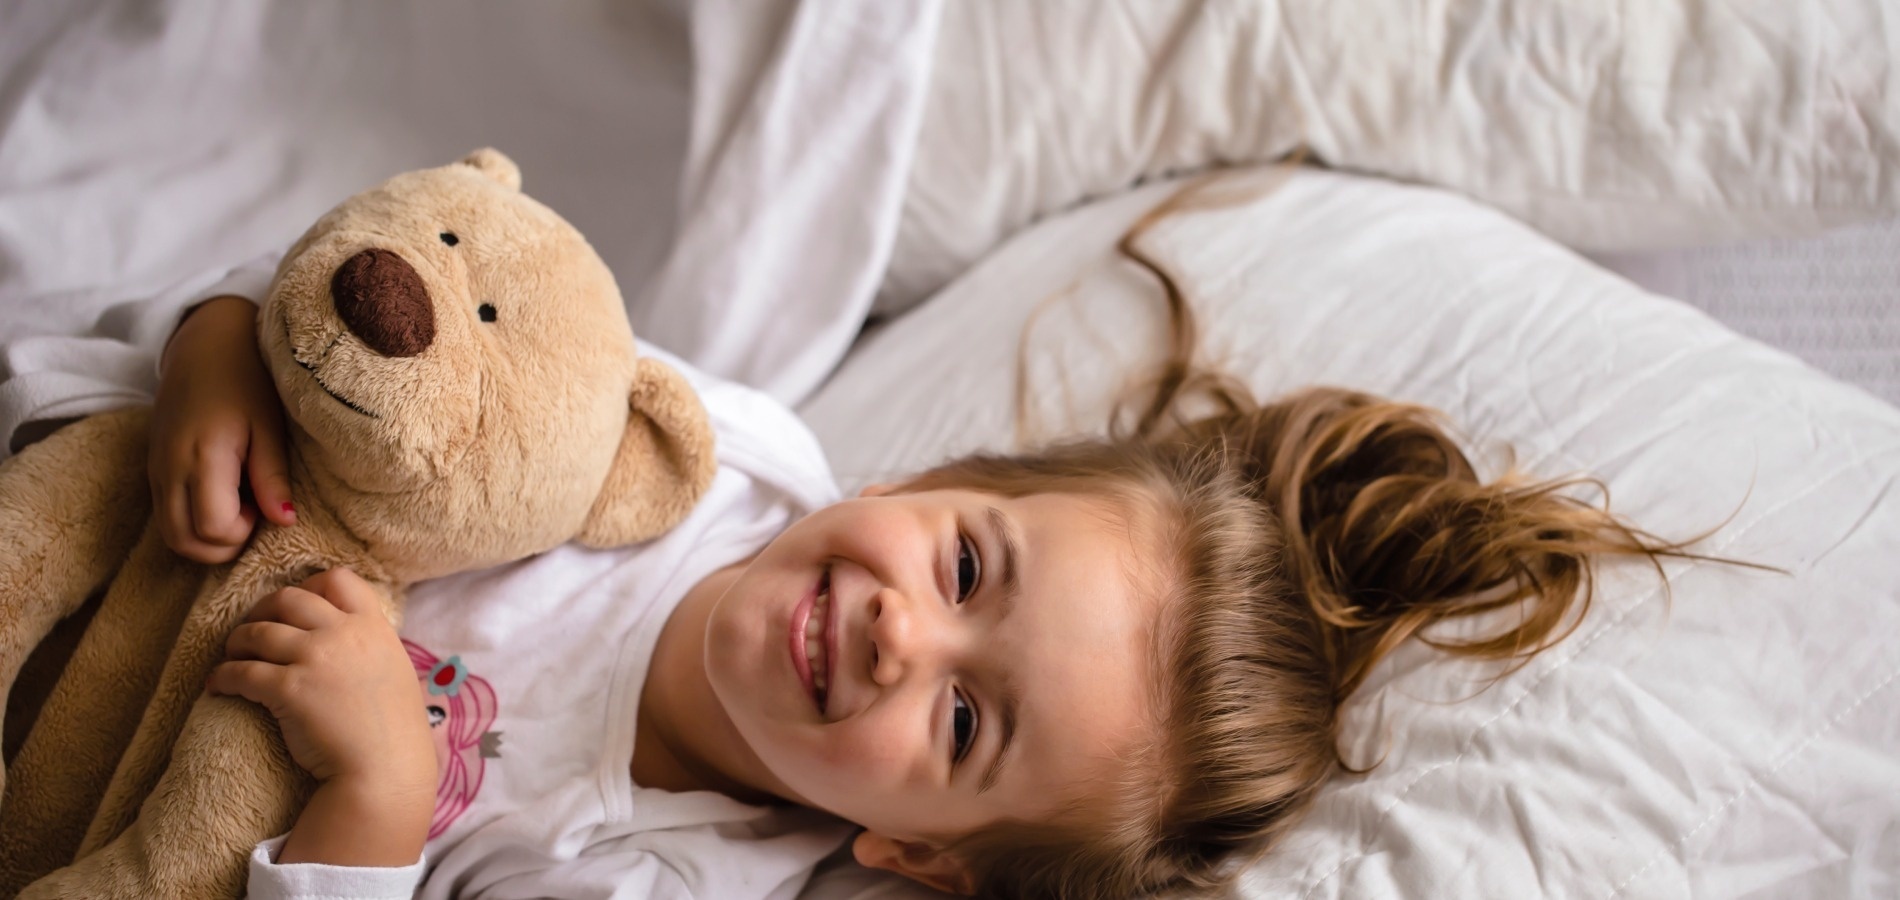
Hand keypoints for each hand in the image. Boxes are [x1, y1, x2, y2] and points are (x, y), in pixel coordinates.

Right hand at [150, 295, 295, 563]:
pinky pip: (166, 516)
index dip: (244, 531)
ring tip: (241, 506)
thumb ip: (272, 476)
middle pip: (185, 543)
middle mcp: (169, 469)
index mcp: (201, 456)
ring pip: (171, 535)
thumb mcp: (269, 425)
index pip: (212, 529)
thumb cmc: (247, 379)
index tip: (266, 506)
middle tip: (255, 514)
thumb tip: (285, 521)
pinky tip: (224, 497)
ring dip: (207, 538)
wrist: (205, 343)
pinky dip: (193, 523)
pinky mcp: (153, 469)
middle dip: (224, 546)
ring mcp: (156, 471)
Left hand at [207, 569, 436, 794]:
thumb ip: (371, 648)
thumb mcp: (394, 671)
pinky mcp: (288, 689)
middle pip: (288, 598)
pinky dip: (223, 676)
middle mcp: (343, 634)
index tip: (294, 606)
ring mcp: (315, 658)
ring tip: (231, 656)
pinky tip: (217, 685)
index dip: (309, 584)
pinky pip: (241, 672)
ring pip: (258, 631)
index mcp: (373, 627)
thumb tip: (349, 640)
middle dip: (262, 610)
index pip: (338, 579)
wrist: (386, 769)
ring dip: (237, 642)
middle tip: (252, 629)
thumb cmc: (394, 730)